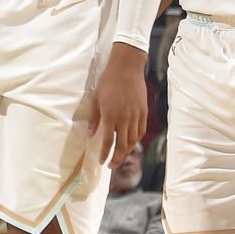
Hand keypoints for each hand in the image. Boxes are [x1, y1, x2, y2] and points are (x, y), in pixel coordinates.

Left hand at [87, 45, 148, 170]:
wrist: (126, 68)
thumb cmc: (108, 82)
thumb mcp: (95, 99)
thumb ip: (94, 119)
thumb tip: (91, 135)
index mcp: (110, 115)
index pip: (107, 141)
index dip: (104, 154)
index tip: (101, 162)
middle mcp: (124, 118)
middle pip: (122, 145)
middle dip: (117, 158)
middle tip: (111, 165)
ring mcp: (136, 116)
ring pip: (133, 140)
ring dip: (126, 151)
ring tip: (120, 156)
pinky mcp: (143, 112)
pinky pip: (140, 132)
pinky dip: (135, 141)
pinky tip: (130, 143)